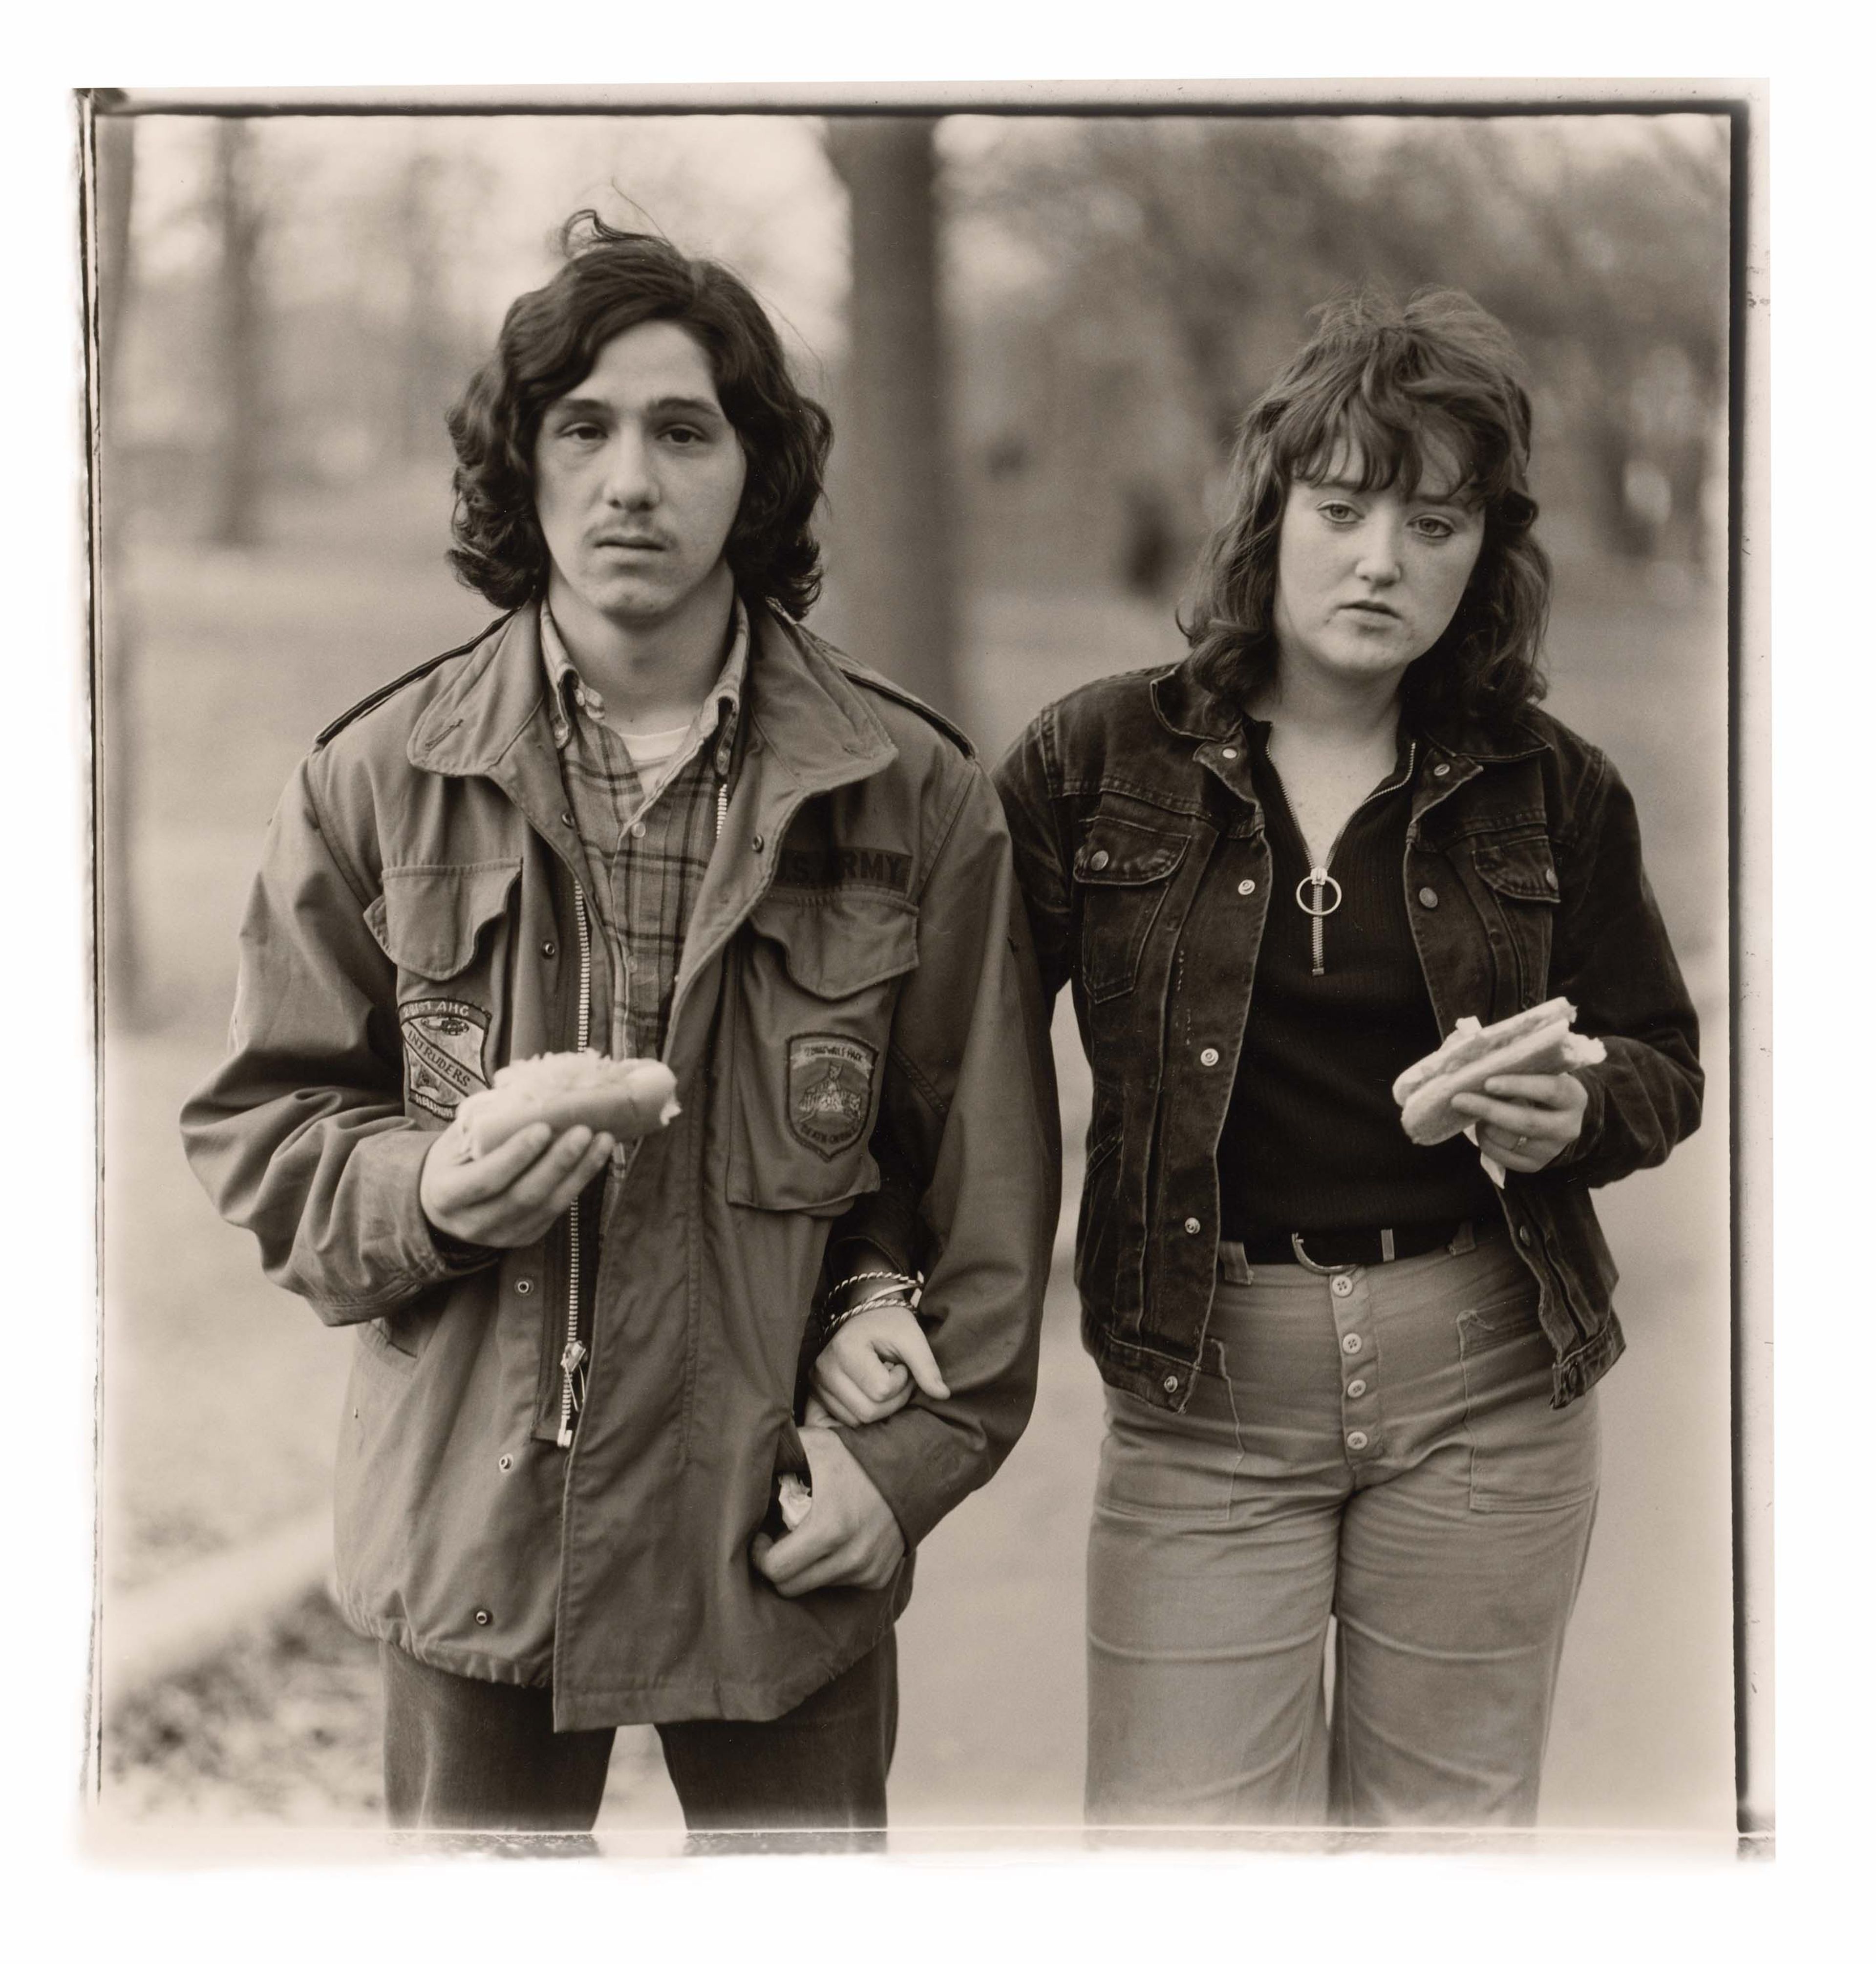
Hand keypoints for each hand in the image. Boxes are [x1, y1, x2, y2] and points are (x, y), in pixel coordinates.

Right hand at [419, 1115, 613, 1247]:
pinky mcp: (526, 1236)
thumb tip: (531, 1096)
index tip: (543, 1127)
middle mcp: (473, 1222)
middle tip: (583, 1131)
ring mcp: (502, 1235)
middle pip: (523, 1196)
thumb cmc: (453, 1160)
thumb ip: (485, 1124)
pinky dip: (579, 1182)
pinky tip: (595, 1157)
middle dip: (557, 1163)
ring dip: (579, 1172)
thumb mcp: (457, 1139)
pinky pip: (557, 1210)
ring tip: (602, 1141)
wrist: (445, 1201)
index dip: (515, 1155)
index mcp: (446, 1195)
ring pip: (547, 1206)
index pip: (485, 1179)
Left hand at [750, 1425, 905, 1596]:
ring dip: (803, 1568)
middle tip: (777, 1539)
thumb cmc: (855, 1454)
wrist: (912, 1467)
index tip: (761, 1536)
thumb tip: (740, 1466)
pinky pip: (839, 1584)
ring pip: (814, 1586)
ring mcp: (867, 1570)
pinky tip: (832, 1542)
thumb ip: (778, 1453)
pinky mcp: (878, 1577)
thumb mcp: (814, 1445)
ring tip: (805, 1536)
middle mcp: (851, 1557)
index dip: (759, 1554)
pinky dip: (829, 1568)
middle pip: (790, 1587)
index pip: (776, 1569)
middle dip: (777, 1565)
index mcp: (830, 1528)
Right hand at [811, 1303, 949, 1425]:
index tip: (901, 1364)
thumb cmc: (890, 1323)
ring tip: (882, 1382)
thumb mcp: (912, 1337)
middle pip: (868, 1412)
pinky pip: (845, 1421)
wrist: (866, 1314)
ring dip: (879, 1407)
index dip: (901, 1381)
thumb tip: (943, 1395)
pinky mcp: (817, 1393)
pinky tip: (869, 1392)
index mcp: (845, 1350)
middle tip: (897, 1377)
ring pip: (857, 1421)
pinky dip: (863, 1412)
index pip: (881, 1391)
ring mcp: (817, 1383)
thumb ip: (927, 1366)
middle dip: (893, 1400)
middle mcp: (824, 1369)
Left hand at [1449, 1071, 1587, 1174]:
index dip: (1519, 1086)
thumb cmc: (1540, 1085)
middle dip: (1490, 1110)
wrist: (1557, 1117)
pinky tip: (1481, 1126)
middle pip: (1527, 1122)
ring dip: (1485, 1125)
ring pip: (1511, 1141)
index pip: (1550, 1090)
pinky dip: (1485, 1141)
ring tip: (1470, 1109)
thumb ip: (1520, 1067)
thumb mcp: (1540, 1072)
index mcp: (1573, 1097)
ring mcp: (1552, 1150)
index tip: (1488, 1082)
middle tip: (1460, 1099)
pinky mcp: (1535, 1165)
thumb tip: (1479, 1065)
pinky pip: (1503, 1157)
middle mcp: (1567, 1127)